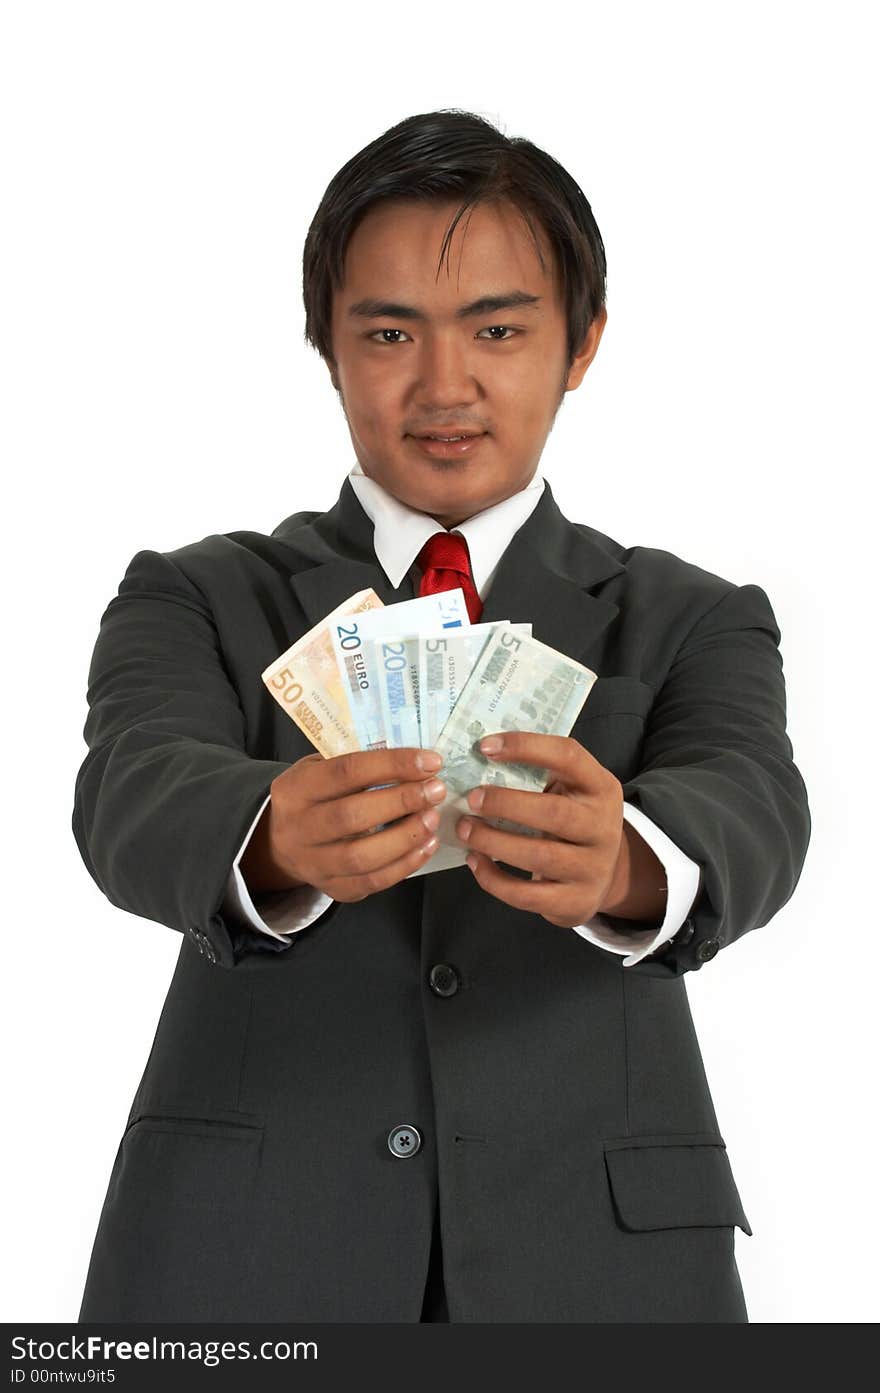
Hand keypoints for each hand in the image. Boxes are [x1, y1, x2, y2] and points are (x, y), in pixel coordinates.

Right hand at [240, 747, 446, 902]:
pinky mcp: (332, 888)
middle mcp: (299, 827)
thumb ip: (357, 765)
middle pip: (351, 816)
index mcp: (296, 788)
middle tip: (435, 791)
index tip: (429, 761)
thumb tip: (415, 762)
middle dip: (401, 801)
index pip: (346, 771)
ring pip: (361, 856)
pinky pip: (371, 882)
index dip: (391, 765)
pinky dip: (404, 865)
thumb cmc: (314, 797)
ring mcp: (313, 863)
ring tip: (432, 819)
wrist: (280, 842)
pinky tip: (426, 846)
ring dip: (405, 837)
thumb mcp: (320, 770)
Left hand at [455, 731, 626, 927]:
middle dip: (506, 804)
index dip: (526, 747)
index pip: (569, 756)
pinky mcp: (576, 902)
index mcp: (601, 788)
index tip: (485, 747)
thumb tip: (480, 757)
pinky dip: (494, 879)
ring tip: (465, 830)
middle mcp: (603, 827)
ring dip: (493, 842)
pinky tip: (474, 861)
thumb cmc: (573, 822)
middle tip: (471, 798)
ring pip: (540, 856)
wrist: (606, 874)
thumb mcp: (570, 791)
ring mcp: (593, 868)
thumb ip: (539, 775)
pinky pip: (528, 894)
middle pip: (554, 813)